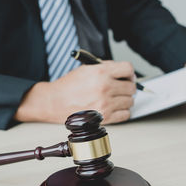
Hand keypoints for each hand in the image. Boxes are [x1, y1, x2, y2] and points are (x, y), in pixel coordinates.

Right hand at [14, 61, 135, 123]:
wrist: (54, 102)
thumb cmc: (68, 86)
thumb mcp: (86, 68)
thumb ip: (106, 68)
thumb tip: (124, 73)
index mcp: (101, 72)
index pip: (128, 69)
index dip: (129, 73)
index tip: (127, 77)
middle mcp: (104, 87)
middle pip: (131, 87)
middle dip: (127, 87)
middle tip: (120, 89)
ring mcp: (105, 103)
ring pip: (130, 102)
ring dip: (124, 100)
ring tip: (114, 99)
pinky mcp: (104, 117)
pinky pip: (126, 115)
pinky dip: (122, 112)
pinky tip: (114, 109)